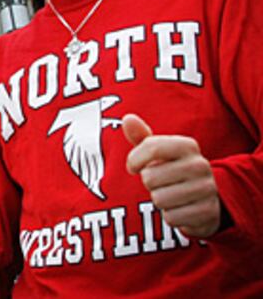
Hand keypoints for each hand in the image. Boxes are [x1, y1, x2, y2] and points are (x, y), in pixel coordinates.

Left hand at [124, 114, 220, 237]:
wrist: (208, 198)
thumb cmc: (173, 170)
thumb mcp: (159, 152)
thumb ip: (141, 136)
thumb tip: (127, 118)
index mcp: (187, 145)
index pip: (151, 147)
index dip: (134, 159)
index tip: (133, 167)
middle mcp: (200, 164)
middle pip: (150, 178)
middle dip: (149, 183)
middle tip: (161, 182)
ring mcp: (206, 189)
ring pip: (159, 199)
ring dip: (159, 200)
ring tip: (171, 194)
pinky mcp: (208, 212)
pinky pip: (171, 217)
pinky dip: (170, 216)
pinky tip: (180, 208)